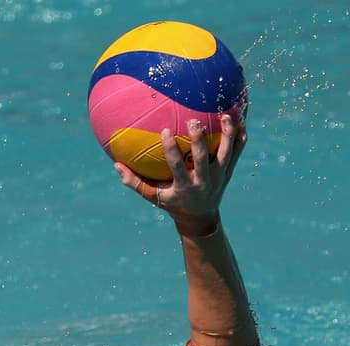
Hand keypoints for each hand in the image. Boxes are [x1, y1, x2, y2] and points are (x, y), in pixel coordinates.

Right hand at [116, 113, 246, 234]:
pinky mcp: (229, 172)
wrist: (200, 218)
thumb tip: (116, 165)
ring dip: (227, 134)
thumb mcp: (153, 197)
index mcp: (185, 186)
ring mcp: (219, 176)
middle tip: (193, 121)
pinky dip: (241, 138)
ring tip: (225, 115)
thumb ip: (134, 183)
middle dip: (199, 140)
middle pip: (202, 158)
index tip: (165, 131)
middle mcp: (204, 181)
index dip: (171, 149)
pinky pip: (238, 153)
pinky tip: (241, 121)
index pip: (177, 166)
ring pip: (226, 153)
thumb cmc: (172, 205)